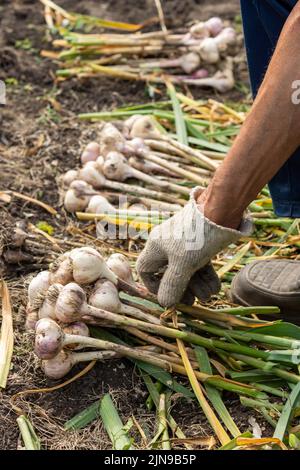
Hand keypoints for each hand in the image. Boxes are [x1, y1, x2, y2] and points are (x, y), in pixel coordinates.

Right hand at [137, 188, 251, 306]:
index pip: (146, 270)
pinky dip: (207, 276)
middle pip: (170, 273)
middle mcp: (168, 245)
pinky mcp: (201, 242)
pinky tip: (216, 287)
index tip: (167, 296)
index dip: (154, 286)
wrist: (221, 210)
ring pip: (188, 269)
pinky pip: (200, 263)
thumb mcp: (183, 265)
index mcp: (156, 247)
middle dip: (182, 289)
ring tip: (209, 296)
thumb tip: (165, 303)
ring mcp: (185, 243)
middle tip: (192, 302)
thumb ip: (172, 285)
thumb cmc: (196, 238)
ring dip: (198, 285)